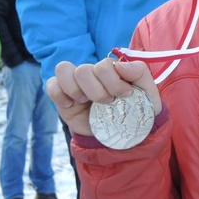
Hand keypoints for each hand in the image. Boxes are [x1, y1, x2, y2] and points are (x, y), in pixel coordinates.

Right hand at [46, 59, 161, 136]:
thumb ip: (138, 71)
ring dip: (78, 90)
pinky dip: (60, 94)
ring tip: (89, 102)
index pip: (103, 64)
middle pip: (83, 69)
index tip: (125, 94)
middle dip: (97, 91)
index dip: (113, 81)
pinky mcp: (64, 98)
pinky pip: (52, 86)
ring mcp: (76, 84)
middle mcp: (93, 73)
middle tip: (108, 102)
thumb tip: (120, 66)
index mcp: (112, 67)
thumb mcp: (147, 90)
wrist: (127, 134)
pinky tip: (72, 105)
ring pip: (64, 70)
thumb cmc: (138, 108)